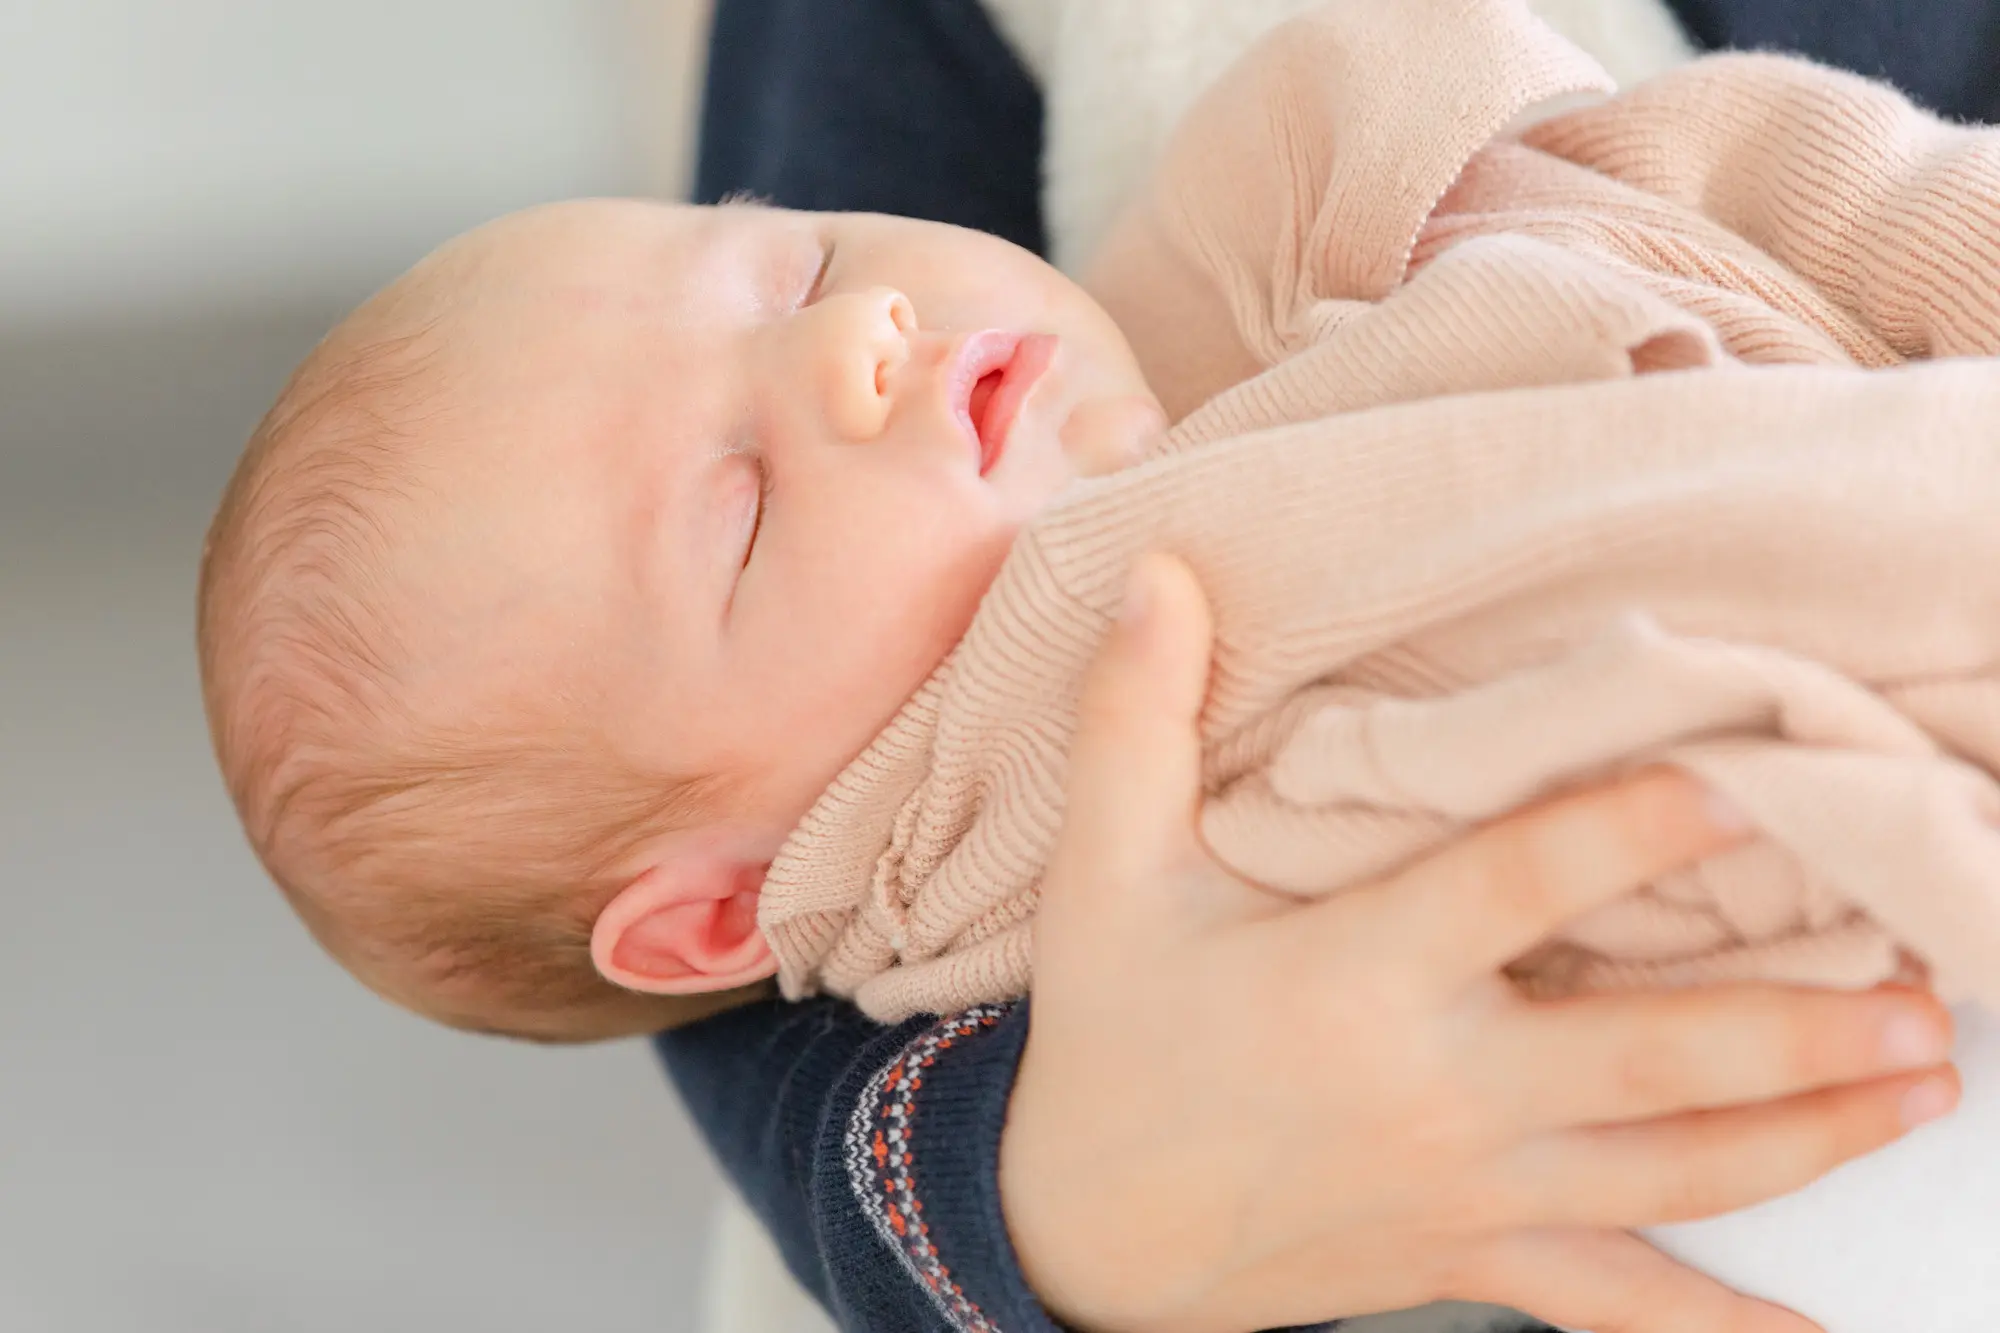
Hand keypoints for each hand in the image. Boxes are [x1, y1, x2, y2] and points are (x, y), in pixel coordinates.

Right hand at [1000, 553, 1959, 1332]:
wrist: (1090, 1231)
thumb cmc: (1113, 1038)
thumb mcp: (1104, 873)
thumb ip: (1135, 718)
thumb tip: (1158, 574)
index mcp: (1358, 977)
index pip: (1515, 889)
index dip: (1630, 834)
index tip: (1743, 786)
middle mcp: (1439, 1090)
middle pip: (1648, 1056)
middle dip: (1796, 1028)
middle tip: (1918, 986)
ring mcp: (1472, 1187)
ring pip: (1670, 1170)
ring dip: (1808, 1131)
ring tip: (1923, 1084)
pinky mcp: (1478, 1253)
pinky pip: (1618, 1302)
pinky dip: (1719, 1324)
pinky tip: (1815, 1331)